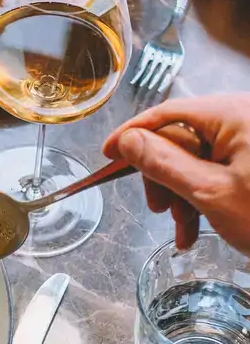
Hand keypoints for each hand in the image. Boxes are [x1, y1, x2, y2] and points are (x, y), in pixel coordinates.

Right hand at [103, 94, 249, 253]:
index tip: (107, 155)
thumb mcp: (210, 193)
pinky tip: (197, 228)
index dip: (132, 135)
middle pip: (180, 139)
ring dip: (180, 195)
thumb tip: (126, 141)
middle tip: (156, 209)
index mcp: (233, 114)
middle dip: (163, 176)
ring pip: (196, 160)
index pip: (166, 113)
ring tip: (182, 230)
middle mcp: (242, 119)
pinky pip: (216, 171)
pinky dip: (201, 198)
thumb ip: (162, 163)